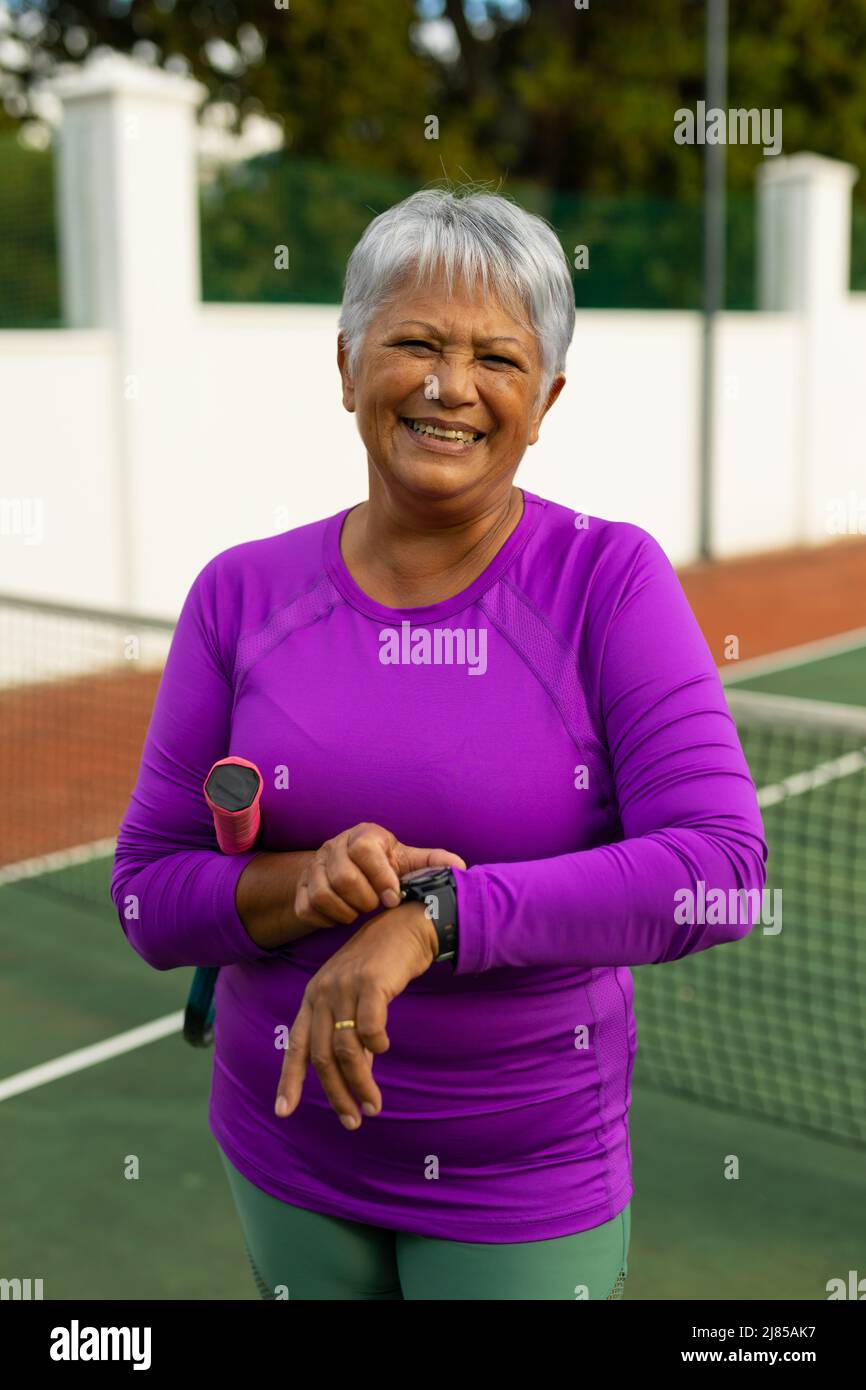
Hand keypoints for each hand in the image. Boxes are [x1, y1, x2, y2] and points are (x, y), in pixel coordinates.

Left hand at [274, 901, 438, 1127]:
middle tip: (353, 1120)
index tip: (283, 1112)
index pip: (296, 1046)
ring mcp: (344, 987)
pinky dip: (376, 1044)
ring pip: (345, 1049)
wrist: (405, 926)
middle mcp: (323, 993)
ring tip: (373, 1105)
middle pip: (321, 1056)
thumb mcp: (356, 998)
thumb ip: (350, 1034)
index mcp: (313, 998)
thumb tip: (355, 1078)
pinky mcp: (370, 982)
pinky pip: (369, 1027)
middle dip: (336, 1094)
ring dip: (360, 1083)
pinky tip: (384, 1049)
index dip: (289, 1080)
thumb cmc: (381, 965)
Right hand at [293, 822, 465, 926]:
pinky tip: (341, 917)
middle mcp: (334, 846)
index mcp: (363, 835)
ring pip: (322, 895)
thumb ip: (432, 863)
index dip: (381, 877)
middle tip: (376, 906)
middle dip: (365, 900)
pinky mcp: (300, 887)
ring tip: (359, 912)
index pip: (364, 849)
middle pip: (343, 877)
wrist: (349, 868)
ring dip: (345, 911)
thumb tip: (460, 868)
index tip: (393, 898)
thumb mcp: (408, 861)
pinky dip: (325, 920)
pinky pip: (306, 908)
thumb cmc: (385, 865)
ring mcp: (313, 867)